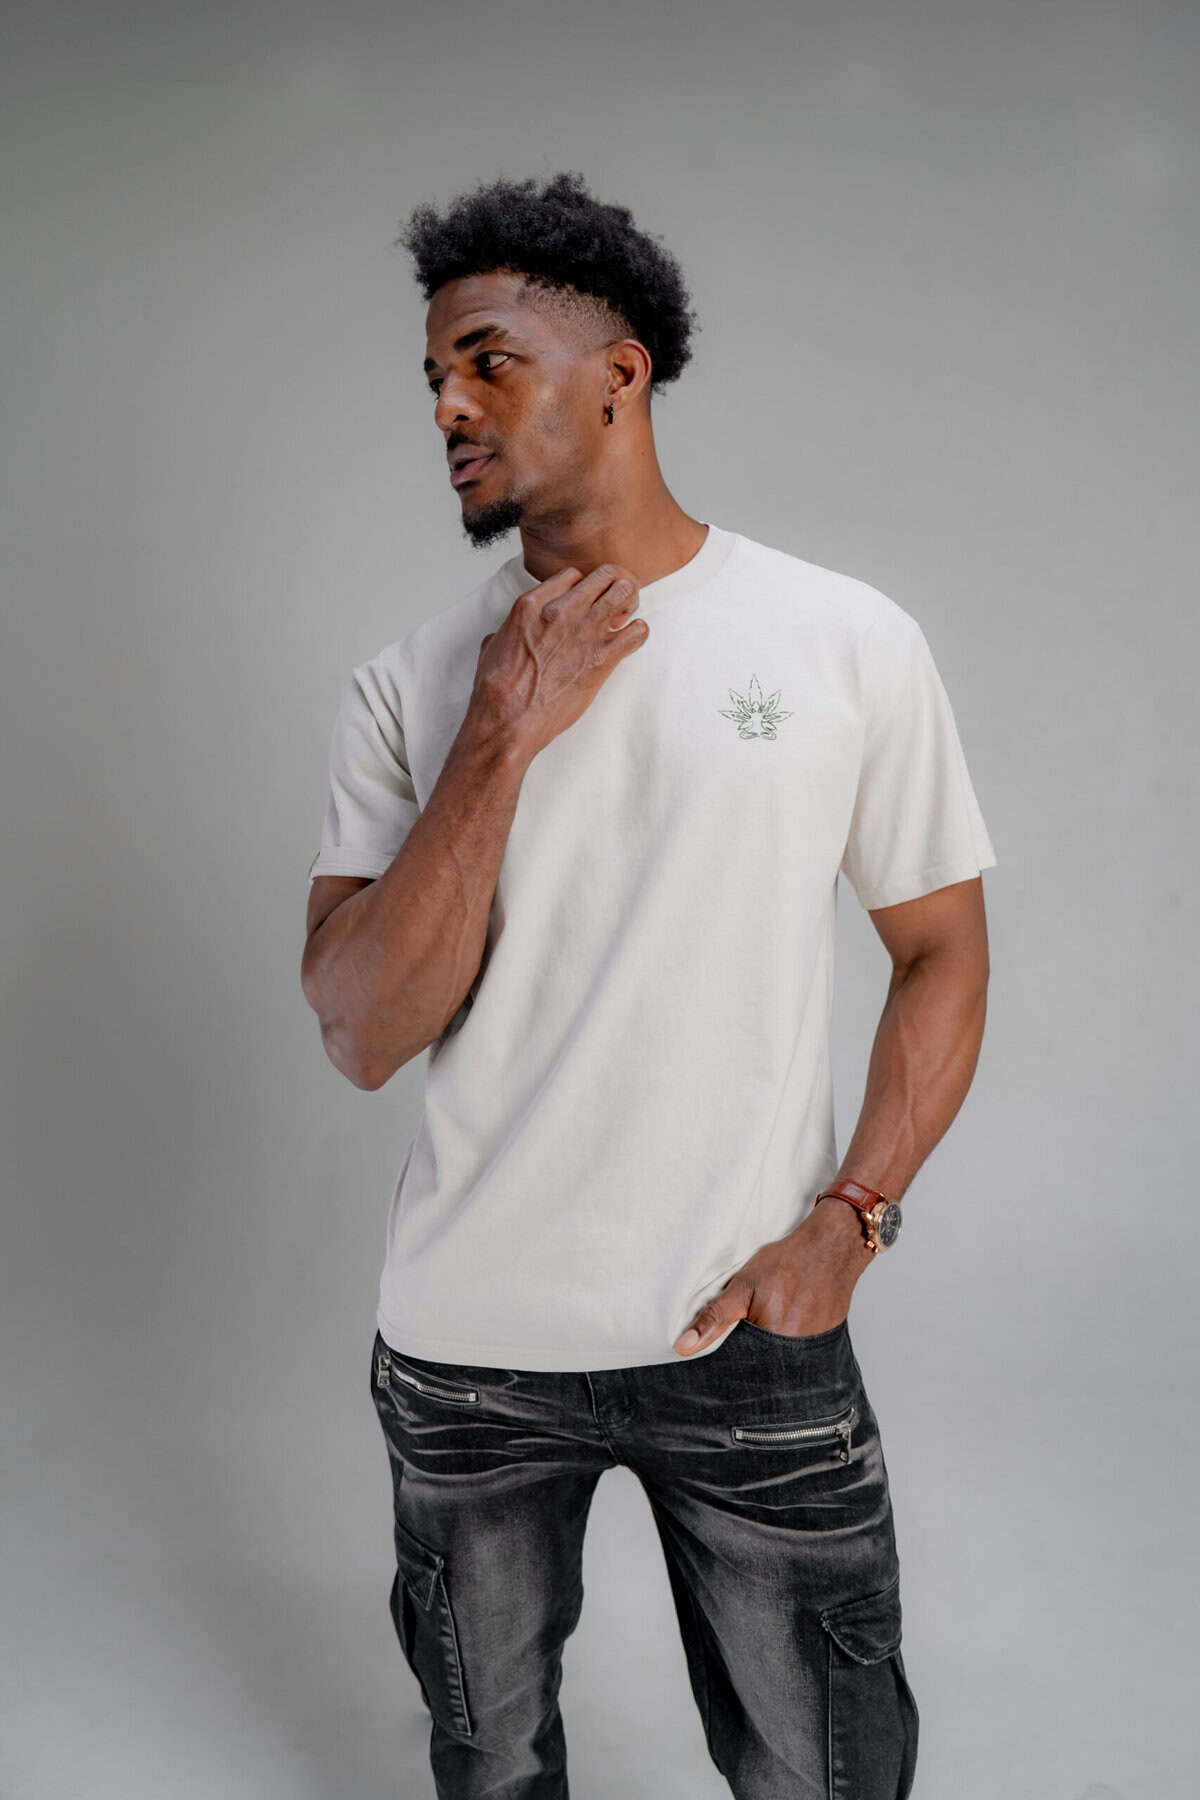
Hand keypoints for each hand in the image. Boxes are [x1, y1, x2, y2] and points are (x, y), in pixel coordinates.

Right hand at [469, 562, 648, 761]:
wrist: (509, 719)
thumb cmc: (498, 689)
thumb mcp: (492, 647)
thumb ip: (508, 631)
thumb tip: (506, 634)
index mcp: (531, 605)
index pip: (572, 575)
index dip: (581, 587)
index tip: (583, 601)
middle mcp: (561, 611)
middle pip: (603, 575)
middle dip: (611, 586)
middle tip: (611, 604)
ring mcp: (585, 632)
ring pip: (625, 591)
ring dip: (628, 602)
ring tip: (623, 618)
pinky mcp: (603, 658)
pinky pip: (638, 631)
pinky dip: (638, 633)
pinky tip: (628, 642)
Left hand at [673, 1196, 873, 1354]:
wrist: (832, 1248)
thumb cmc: (788, 1264)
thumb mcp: (743, 1286)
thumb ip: (714, 1318)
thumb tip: (683, 1347)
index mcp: (770, 1346)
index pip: (738, 1372)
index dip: (726, 1362)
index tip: (715, 1355)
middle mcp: (794, 1357)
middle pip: (759, 1370)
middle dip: (746, 1359)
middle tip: (747, 1328)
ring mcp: (811, 1353)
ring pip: (778, 1363)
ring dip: (767, 1352)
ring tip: (767, 1324)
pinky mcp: (822, 1345)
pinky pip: (796, 1355)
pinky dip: (784, 1346)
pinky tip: (782, 1324)